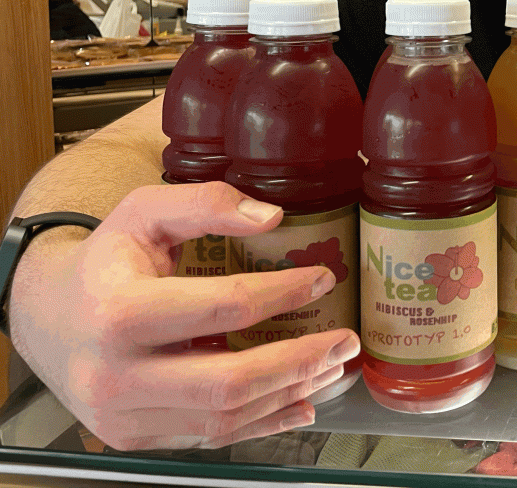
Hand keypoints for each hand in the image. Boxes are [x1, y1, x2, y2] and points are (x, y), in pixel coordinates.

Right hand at [9, 182, 360, 451]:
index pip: (222, 308)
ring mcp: (123, 415)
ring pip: (224, 417)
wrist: (48, 318)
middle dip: (299, 361)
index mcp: (119, 311)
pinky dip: (262, 423)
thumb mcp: (145, 212)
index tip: (323, 279)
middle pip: (228, 381)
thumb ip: (206, 204)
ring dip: (289, 393)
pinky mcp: (134, 437)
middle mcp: (116, 374)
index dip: (282, 294)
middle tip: (344, 340)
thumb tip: (272, 216)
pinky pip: (210, 437)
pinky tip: (300, 402)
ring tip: (329, 366)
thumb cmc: (106, 262)